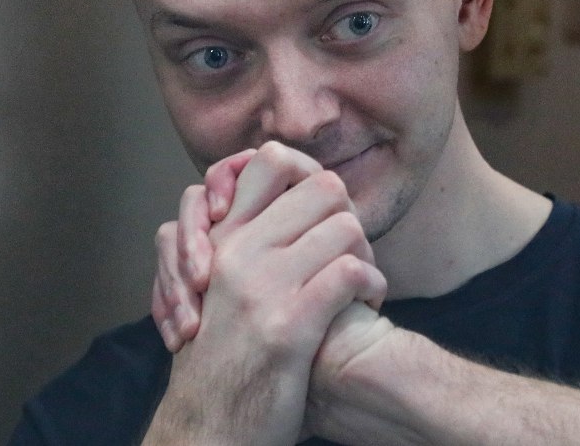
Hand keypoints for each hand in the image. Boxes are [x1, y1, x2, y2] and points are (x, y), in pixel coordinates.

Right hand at [145, 142, 387, 442]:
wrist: (207, 429)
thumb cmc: (225, 361)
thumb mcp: (221, 290)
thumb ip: (249, 245)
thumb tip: (298, 207)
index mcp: (223, 240)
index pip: (272, 161)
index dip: (310, 175)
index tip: (322, 216)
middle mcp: (238, 253)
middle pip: (323, 186)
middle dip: (349, 216)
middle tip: (352, 252)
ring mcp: (262, 287)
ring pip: (344, 226)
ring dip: (367, 255)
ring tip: (364, 285)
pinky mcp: (288, 326)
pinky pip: (350, 273)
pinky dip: (372, 286)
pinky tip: (368, 306)